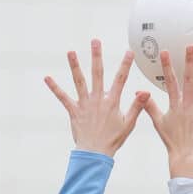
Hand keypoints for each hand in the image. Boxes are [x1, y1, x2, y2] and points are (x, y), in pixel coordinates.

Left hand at [45, 39, 148, 157]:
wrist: (96, 152)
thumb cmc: (113, 140)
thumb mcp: (128, 124)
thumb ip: (137, 106)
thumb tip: (146, 92)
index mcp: (112, 102)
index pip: (120, 79)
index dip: (125, 64)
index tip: (129, 52)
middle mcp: (98, 99)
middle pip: (97, 74)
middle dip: (97, 56)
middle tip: (95, 41)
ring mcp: (84, 104)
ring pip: (79, 81)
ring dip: (74, 66)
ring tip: (71, 52)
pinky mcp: (74, 111)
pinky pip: (63, 97)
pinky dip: (55, 88)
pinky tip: (47, 78)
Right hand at [143, 47, 192, 179]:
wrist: (186, 157)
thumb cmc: (172, 142)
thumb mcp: (159, 123)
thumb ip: (149, 106)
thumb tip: (138, 91)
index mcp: (175, 105)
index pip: (169, 82)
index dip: (167, 66)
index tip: (165, 51)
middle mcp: (187, 105)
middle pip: (188, 80)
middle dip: (189, 62)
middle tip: (191, 46)